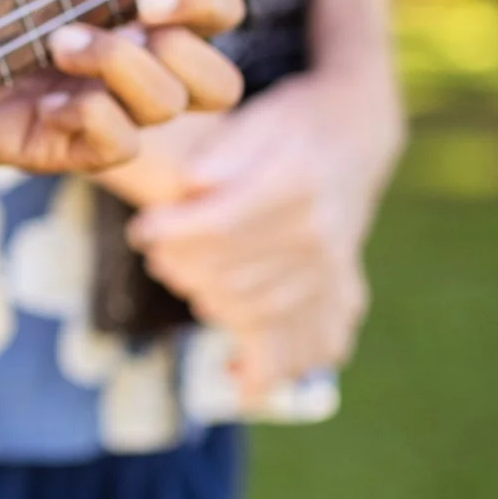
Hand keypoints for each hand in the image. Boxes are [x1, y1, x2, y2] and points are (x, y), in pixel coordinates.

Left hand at [0, 0, 248, 172]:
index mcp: (142, 14)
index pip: (219, 14)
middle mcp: (137, 67)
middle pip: (219, 81)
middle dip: (188, 45)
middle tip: (137, 8)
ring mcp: (106, 110)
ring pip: (168, 106)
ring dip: (122, 66)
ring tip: (60, 41)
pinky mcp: (68, 147)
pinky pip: (118, 145)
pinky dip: (93, 115)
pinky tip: (47, 95)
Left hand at [125, 68, 402, 398]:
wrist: (355, 135)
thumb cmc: (294, 120)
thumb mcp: (262, 116)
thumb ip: (228, 148)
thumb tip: (192, 182)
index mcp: (299, 185)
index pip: (223, 224)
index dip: (173, 232)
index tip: (141, 230)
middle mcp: (320, 233)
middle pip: (233, 272)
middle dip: (182, 268)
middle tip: (154, 254)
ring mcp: (331, 267)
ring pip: (256, 308)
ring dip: (209, 300)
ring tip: (179, 277)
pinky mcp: (336, 289)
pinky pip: (306, 342)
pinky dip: (270, 367)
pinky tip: (240, 382)